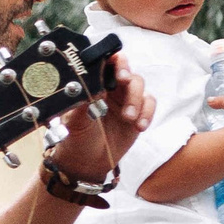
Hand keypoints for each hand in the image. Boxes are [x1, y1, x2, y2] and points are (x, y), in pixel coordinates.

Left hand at [48, 55, 153, 180]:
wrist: (87, 162)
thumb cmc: (76, 138)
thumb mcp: (74, 121)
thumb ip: (83, 102)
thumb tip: (91, 87)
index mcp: (95, 85)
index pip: (107, 63)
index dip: (115, 60)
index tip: (116, 69)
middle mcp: (111, 89)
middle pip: (128, 72)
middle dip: (128, 76)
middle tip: (123, 81)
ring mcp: (126, 100)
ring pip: (140, 87)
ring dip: (137, 99)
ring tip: (128, 118)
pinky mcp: (138, 114)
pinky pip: (149, 104)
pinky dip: (148, 113)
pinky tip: (140, 126)